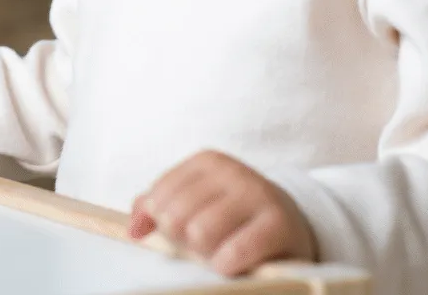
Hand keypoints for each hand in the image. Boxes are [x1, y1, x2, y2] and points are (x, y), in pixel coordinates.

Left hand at [128, 150, 317, 276]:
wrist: (294, 225)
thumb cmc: (234, 218)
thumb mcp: (197, 203)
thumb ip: (158, 208)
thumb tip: (133, 229)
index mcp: (206, 162)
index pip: (159, 195)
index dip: (161, 223)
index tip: (177, 233)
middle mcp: (231, 171)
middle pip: (176, 215)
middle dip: (182, 241)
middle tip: (201, 247)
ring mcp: (256, 194)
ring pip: (200, 232)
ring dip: (204, 255)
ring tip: (217, 254)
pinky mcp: (278, 224)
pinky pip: (234, 251)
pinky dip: (225, 264)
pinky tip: (230, 265)